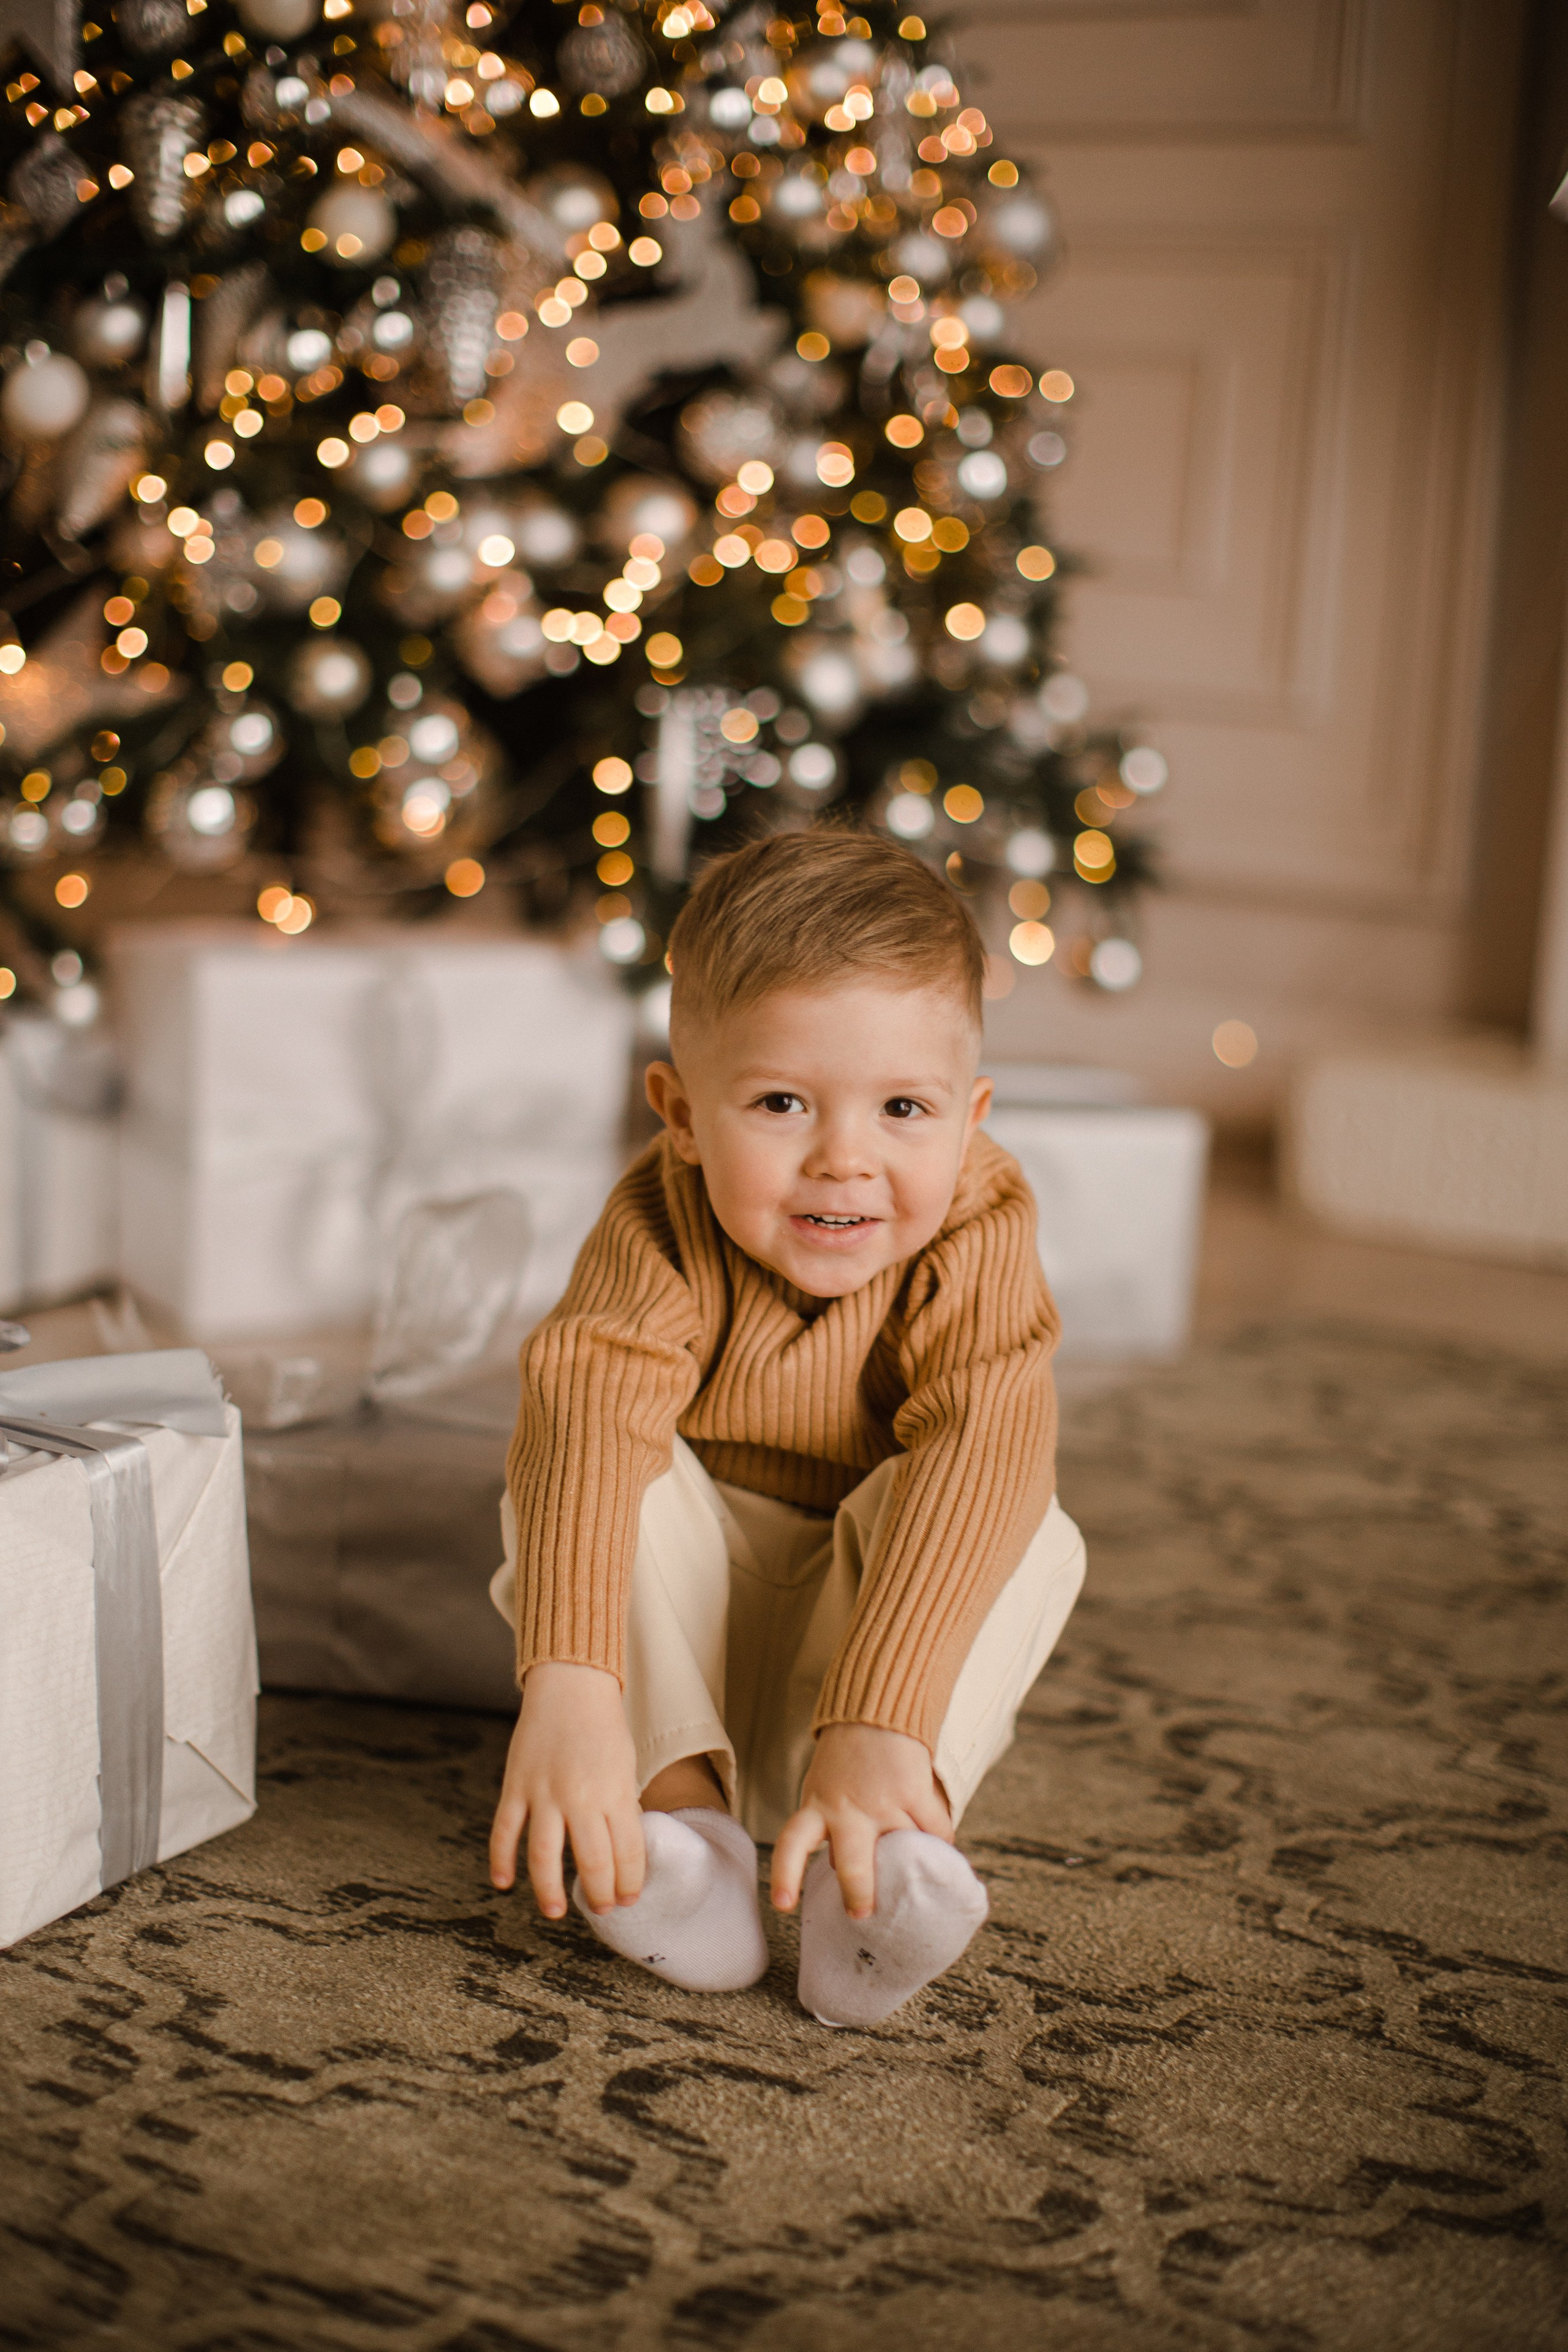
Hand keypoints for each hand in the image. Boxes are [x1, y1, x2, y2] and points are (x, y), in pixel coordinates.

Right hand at [488, 1662, 645, 1920]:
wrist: (571, 1685)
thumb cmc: (604, 1728)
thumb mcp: (625, 1767)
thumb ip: (621, 1808)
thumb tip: (619, 1854)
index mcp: (615, 1791)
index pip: (628, 1851)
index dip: (630, 1881)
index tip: (629, 1897)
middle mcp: (581, 1795)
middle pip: (591, 1861)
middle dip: (599, 1893)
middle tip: (601, 1908)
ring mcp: (544, 1791)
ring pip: (543, 1854)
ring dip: (548, 1889)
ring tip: (554, 1911)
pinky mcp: (516, 1785)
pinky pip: (504, 1830)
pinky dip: (500, 1859)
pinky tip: (503, 1883)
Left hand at [770, 1723, 952, 1920]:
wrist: (875, 1711)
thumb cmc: (845, 1759)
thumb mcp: (822, 1791)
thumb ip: (829, 1829)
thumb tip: (842, 1871)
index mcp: (817, 1808)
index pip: (793, 1844)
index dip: (786, 1876)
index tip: (783, 1906)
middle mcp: (846, 1810)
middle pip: (850, 1866)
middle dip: (858, 1895)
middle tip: (862, 1913)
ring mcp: (882, 1802)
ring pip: (902, 1853)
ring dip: (910, 1862)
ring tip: (915, 1864)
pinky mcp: (913, 1792)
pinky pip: (934, 1833)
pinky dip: (940, 1844)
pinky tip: (939, 1846)